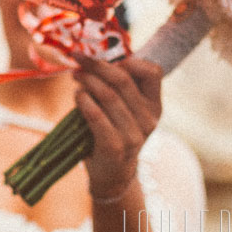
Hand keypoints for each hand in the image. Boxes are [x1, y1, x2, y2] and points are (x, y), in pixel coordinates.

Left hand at [73, 56, 162, 199]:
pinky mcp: (115, 147)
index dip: (130, 60)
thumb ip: (119, 87)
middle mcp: (149, 119)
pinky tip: (77, 96)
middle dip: (97, 65)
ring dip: (87, 81)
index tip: (108, 59)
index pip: (153, 72)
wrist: (112, 174)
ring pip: (109, 95)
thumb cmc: (114, 132)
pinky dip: (84, 101)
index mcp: (155, 106)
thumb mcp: (125, 110)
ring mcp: (134, 135)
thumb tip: (94, 58)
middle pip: (123, 80)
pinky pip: (97, 116)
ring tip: (76, 77)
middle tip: (78, 60)